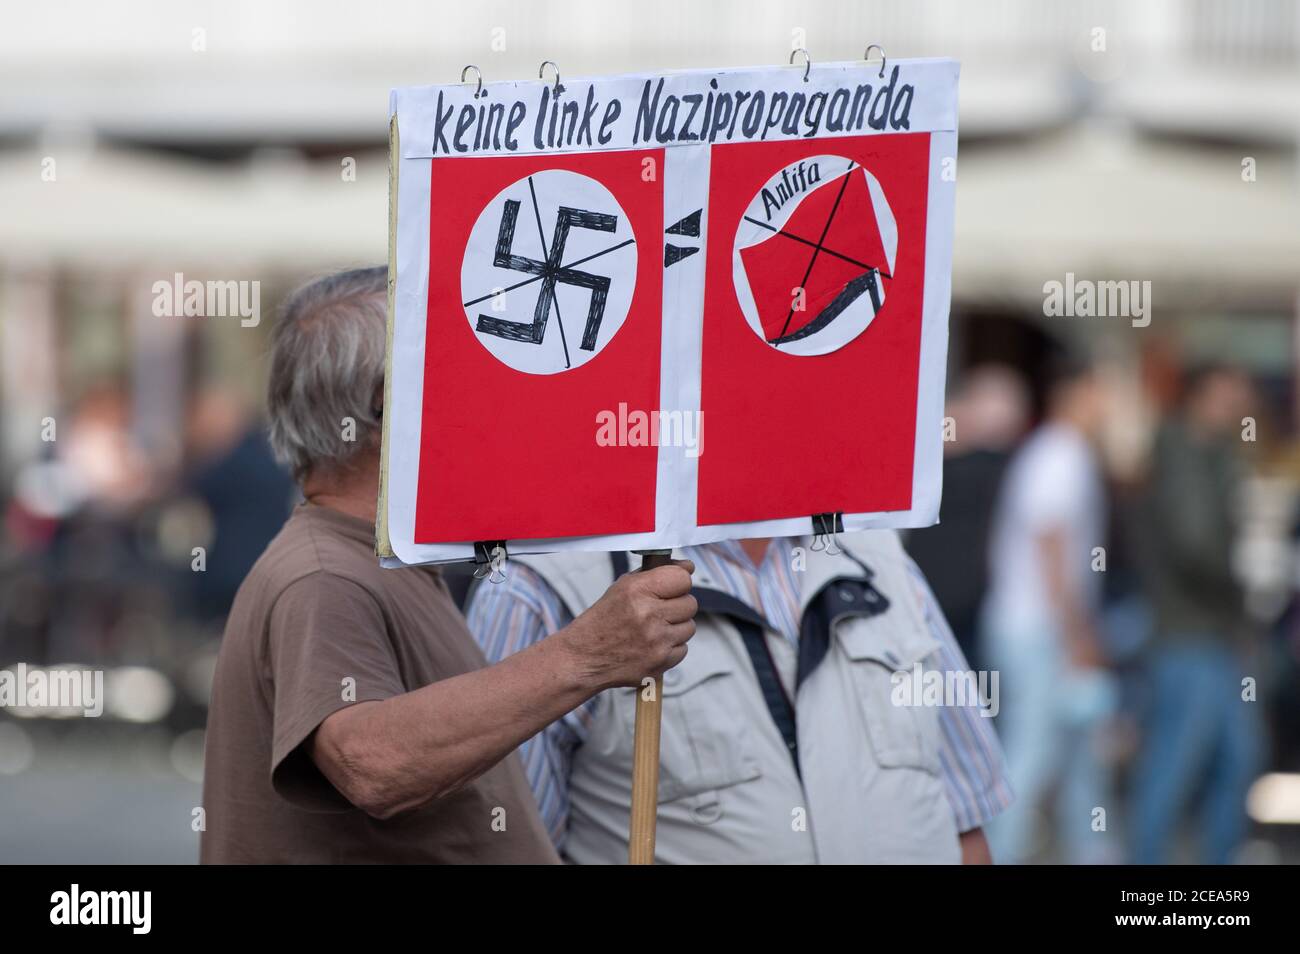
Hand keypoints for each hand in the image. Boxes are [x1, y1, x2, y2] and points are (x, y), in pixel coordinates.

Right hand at [558, 559, 696, 689]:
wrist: (584, 657)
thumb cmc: (603, 620)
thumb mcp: (622, 587)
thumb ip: (655, 574)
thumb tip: (687, 567)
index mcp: (637, 591)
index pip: (682, 578)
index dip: (679, 582)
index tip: (672, 587)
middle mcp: (648, 615)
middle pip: (690, 604)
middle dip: (677, 605)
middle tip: (659, 610)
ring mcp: (656, 641)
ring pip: (689, 627)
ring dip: (675, 627)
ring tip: (654, 629)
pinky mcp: (660, 663)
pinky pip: (683, 649)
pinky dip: (671, 647)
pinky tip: (652, 645)